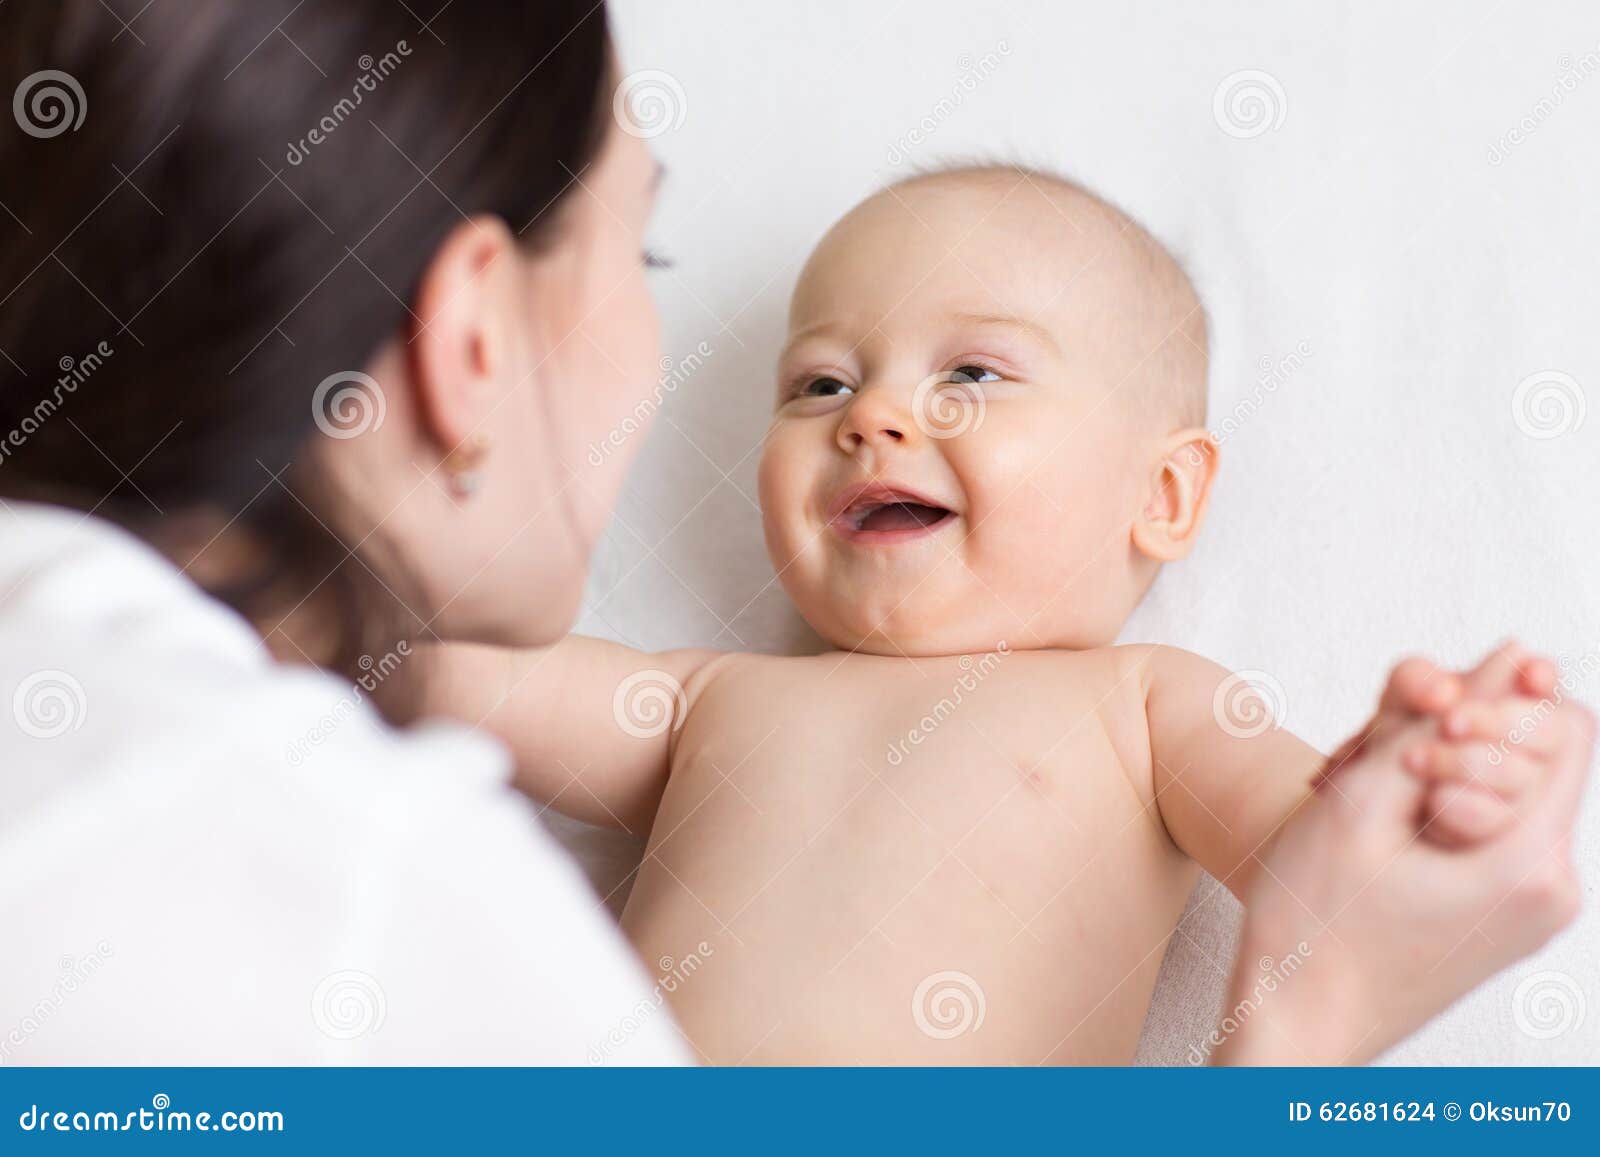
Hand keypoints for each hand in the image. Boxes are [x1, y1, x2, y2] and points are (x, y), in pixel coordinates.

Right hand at [1214, 644, 1592, 1064]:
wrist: (1292, 1033)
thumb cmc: (1311, 931)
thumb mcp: (1360, 802)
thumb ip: (1436, 719)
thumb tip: (1514, 653)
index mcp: (1532, 866)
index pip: (1565, 728)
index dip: (1494, 701)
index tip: (1422, 721)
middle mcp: (1551, 891)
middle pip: (1532, 756)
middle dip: (1452, 736)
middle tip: (1370, 758)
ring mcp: (1528, 909)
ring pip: (1503, 789)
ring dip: (1431, 770)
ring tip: (1351, 793)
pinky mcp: (1498, 918)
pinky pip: (1485, 830)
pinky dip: (1431, 808)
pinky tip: (1367, 821)